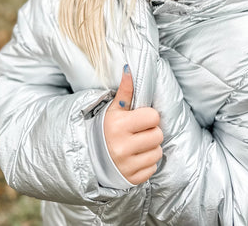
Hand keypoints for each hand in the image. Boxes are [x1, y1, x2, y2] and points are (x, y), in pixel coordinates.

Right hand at [104, 64, 162, 184]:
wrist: (89, 156)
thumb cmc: (105, 128)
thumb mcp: (113, 109)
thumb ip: (125, 91)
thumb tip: (129, 69)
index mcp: (119, 126)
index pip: (153, 117)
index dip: (149, 116)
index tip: (139, 119)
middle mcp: (122, 147)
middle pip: (158, 135)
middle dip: (151, 131)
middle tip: (139, 131)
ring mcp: (126, 165)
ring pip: (158, 152)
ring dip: (151, 147)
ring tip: (138, 144)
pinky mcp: (131, 179)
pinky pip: (153, 168)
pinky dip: (147, 162)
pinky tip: (135, 157)